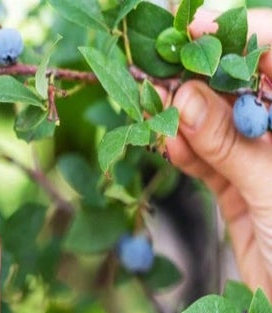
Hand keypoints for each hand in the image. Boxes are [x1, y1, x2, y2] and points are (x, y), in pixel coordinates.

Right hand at [162, 7, 271, 294]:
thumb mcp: (269, 187)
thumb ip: (226, 142)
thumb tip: (181, 97)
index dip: (239, 32)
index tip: (192, 26)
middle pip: (245, 83)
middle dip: (201, 71)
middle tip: (154, 61)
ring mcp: (266, 159)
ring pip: (220, 120)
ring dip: (183, 112)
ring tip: (147, 102)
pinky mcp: (243, 190)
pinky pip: (209, 159)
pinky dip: (185, 149)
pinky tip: (163, 138)